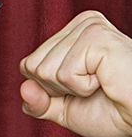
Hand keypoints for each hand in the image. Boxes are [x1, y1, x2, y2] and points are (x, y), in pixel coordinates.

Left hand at [19, 10, 131, 136]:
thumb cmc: (113, 110)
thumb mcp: (63, 110)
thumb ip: (38, 102)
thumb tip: (23, 88)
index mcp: (72, 36)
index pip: (27, 65)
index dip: (48, 89)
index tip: (79, 89)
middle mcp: (81, 26)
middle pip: (31, 67)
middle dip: (57, 89)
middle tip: (91, 87)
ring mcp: (89, 28)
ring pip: (44, 70)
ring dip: (72, 89)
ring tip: (100, 83)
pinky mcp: (97, 37)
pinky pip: (63, 73)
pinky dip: (82, 87)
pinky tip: (105, 80)